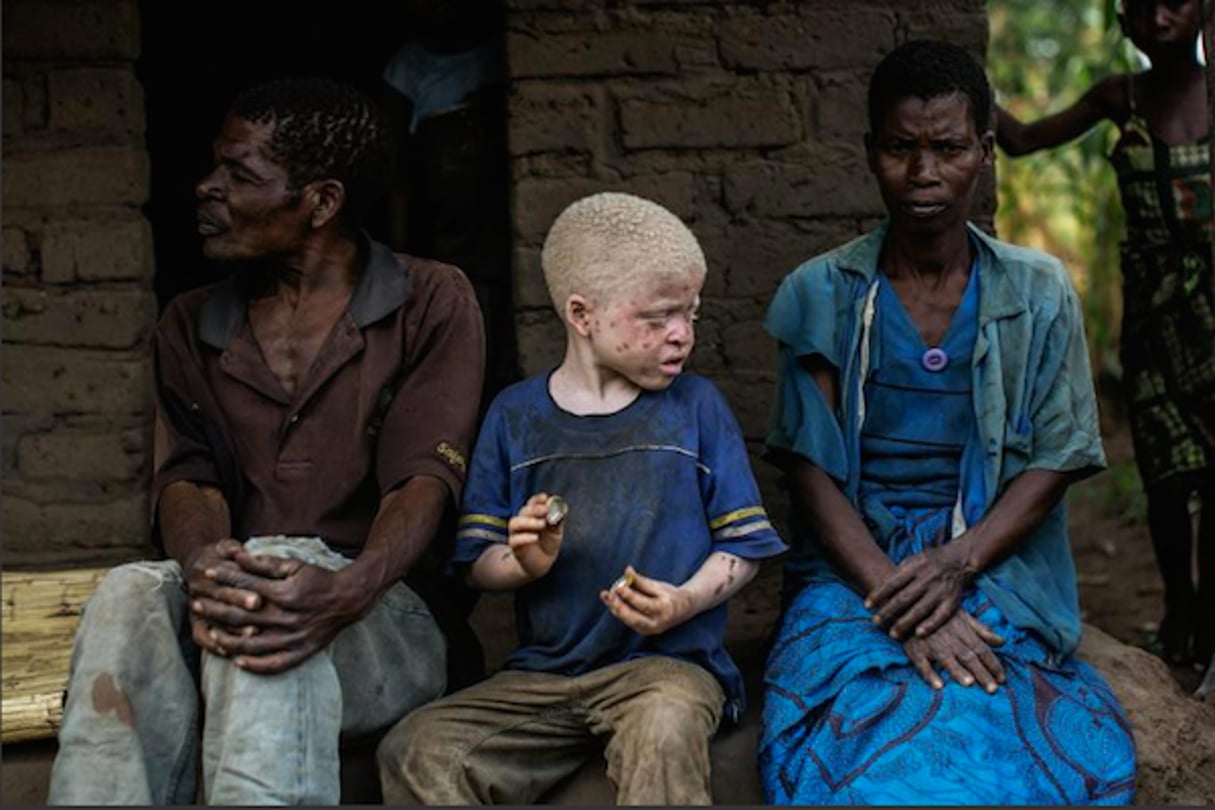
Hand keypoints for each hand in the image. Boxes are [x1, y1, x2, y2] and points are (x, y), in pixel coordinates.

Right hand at [182, 538, 263, 656]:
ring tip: (251, 634)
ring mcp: (195, 606)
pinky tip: (230, 650)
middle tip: (258, 616)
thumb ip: (234, 548)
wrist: (198, 565)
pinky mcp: (194, 622)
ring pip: (211, 620)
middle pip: (220, 599)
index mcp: (206, 567)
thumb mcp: (226, 546)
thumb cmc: (223, 555)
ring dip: (231, 629)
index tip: (259, 598)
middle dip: (239, 607)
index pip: (225, 580)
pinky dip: (213, 645)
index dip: (242, 589)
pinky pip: (200, 636)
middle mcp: (198, 587)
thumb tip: (241, 551)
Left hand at [190, 550, 365, 673]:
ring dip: (227, 640)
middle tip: (196, 604)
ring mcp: (292, 638)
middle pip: (241, 617)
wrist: (348, 600)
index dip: (224, 578)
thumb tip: (238, 557)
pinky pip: (273, 664)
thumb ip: (266, 563)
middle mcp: (286, 619)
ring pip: (252, 645)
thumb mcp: (295, 565)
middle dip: (215, 609)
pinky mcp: (300, 652)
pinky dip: (254, 665)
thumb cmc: (319, 580)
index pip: (245, 585)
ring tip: (211, 634)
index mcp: (285, 594)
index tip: (207, 574)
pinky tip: (238, 660)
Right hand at [507, 493, 564, 579]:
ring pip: (515, 523)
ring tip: (542, 524)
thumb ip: (558, 521)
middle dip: (534, 509)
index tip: (545, 497)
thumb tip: (562, 509)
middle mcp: (523, 521)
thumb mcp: (556, 532)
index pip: (532, 503)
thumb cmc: (548, 543)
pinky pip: (515, 540)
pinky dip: (524, 537)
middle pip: (523, 511)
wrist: (541, 563)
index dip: (537, 499)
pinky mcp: (515, 547)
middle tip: (545, 510)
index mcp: (533, 515)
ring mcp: (517, 533)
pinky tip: (535, 537)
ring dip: (528, 521)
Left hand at [600, 565, 692, 635]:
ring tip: (606, 595)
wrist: (683, 609)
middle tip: (608, 594)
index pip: (643, 604)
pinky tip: (611, 601)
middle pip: (633, 618)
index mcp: (664, 609)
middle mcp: (657, 623)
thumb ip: (641, 580)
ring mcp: (651, 630)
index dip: (629, 595)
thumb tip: (627, 570)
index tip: (619, 586)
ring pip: (628, 621)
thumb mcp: (658, 585)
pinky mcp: (644, 631)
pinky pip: (628, 622)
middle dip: (618, 606)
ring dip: (615, 608)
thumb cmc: (670, 594)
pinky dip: (619, 611)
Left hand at [865, 540, 972, 639]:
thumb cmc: (929, 562)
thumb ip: (898, 573)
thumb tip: (879, 588)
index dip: (879, 594)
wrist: (958, 559)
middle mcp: (927, 578)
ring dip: (905, 622)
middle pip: (904, 597)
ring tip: (893, 633)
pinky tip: (919, 634)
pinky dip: (930, 625)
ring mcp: (940, 590)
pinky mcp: (952, 601)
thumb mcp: (913, 560)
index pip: (893, 583)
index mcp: (914, 567)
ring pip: (920, 609)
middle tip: (876, 622)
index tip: (867, 606)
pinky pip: (940, 615)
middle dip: (888, 611)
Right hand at [901, 609, 1005, 692]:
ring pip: (946, 659)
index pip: (982, 649)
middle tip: (993, 689)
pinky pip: (922, 663)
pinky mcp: (914, 649)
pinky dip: (929, 674)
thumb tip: (1002, 642)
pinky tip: (938, 685)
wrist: (908, 604)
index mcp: (963, 631)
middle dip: (981, 673)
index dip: (993, 664)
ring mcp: (931, 644)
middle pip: (968, 657)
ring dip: (957, 671)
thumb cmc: (938, 613)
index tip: (1003, 679)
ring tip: (968, 683)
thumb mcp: (962, 616)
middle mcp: (949, 638)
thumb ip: (982, 630)